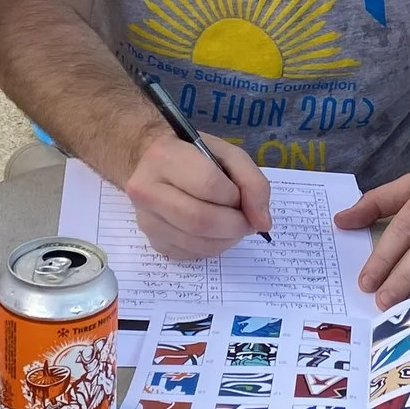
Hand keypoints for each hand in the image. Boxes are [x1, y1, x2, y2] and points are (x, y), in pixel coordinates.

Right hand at [122, 129, 271, 258]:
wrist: (152, 164)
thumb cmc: (193, 155)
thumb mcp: (228, 154)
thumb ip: (253, 183)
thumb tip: (263, 224)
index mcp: (164, 158)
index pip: (209, 186)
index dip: (234, 196)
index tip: (239, 195)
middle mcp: (147, 191)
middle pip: (201, 220)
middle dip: (235, 225)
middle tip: (245, 220)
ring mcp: (147, 221)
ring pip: (198, 243)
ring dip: (228, 239)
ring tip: (232, 223)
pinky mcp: (153, 242)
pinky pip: (192, 254)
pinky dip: (214, 246)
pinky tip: (214, 231)